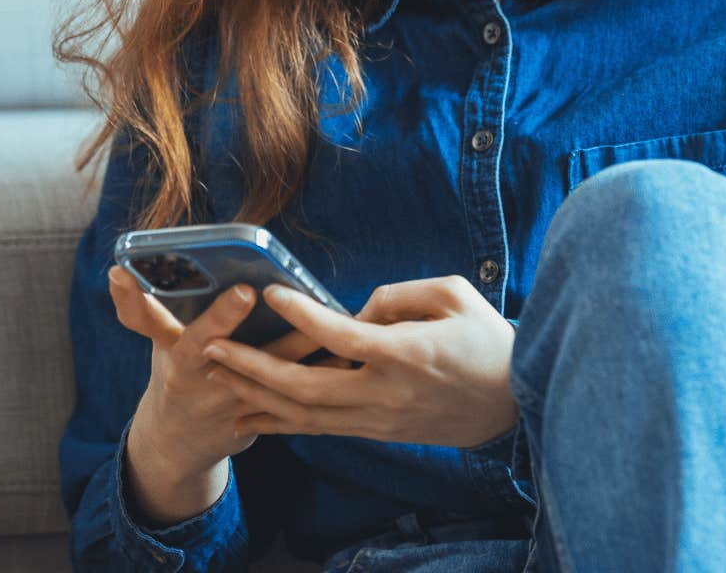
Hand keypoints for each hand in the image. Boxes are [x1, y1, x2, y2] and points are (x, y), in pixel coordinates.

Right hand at [106, 264, 353, 472]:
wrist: (180, 444)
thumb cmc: (174, 376)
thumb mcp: (156, 345)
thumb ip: (139, 309)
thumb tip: (118, 269)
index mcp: (184, 364)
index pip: (200, 339)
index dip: (222, 317)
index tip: (248, 290)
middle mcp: (215, 387)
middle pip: (258, 359)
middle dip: (290, 335)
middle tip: (318, 306)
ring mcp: (245, 407)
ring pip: (289, 382)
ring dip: (319, 358)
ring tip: (348, 326)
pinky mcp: (271, 419)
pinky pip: (304, 399)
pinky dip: (328, 379)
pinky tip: (355, 356)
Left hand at [201, 274, 520, 448]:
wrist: (512, 404)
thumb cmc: (487, 340)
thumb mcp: (453, 296)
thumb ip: (397, 295)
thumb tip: (354, 310)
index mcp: (406, 353)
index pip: (342, 335)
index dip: (303, 315)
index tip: (271, 293)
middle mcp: (385, 393)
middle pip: (306, 386)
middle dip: (253, 367)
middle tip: (213, 347)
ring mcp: (378, 419)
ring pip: (305, 415)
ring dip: (257, 395)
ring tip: (219, 374)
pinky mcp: (377, 432)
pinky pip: (319, 428)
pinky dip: (282, 417)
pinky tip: (253, 405)